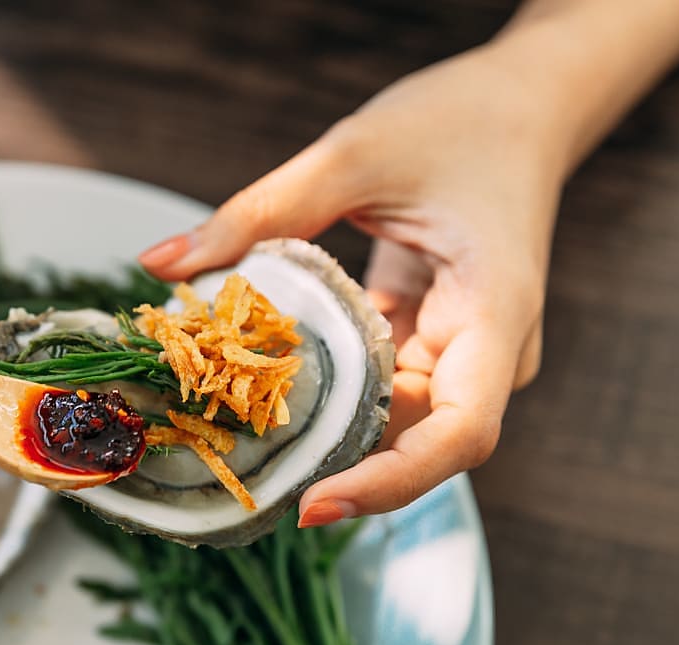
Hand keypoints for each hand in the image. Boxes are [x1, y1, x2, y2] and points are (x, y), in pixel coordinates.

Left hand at [139, 47, 562, 525]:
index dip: (391, 482)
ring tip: (238, 438)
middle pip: (421, 441)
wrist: (519, 106)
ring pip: (396, 419)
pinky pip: (383, 383)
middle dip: (339, 468)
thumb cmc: (458, 119)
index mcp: (495, 309)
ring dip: (327, 433)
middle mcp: (488, 347)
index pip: (461, 432)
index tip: (312, 505)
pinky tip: (267, 391)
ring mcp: (463, 348)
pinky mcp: (435, 337)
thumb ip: (259, 212)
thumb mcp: (354, 154)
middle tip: (241, 476)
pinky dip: (330, 392)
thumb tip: (159, 262)